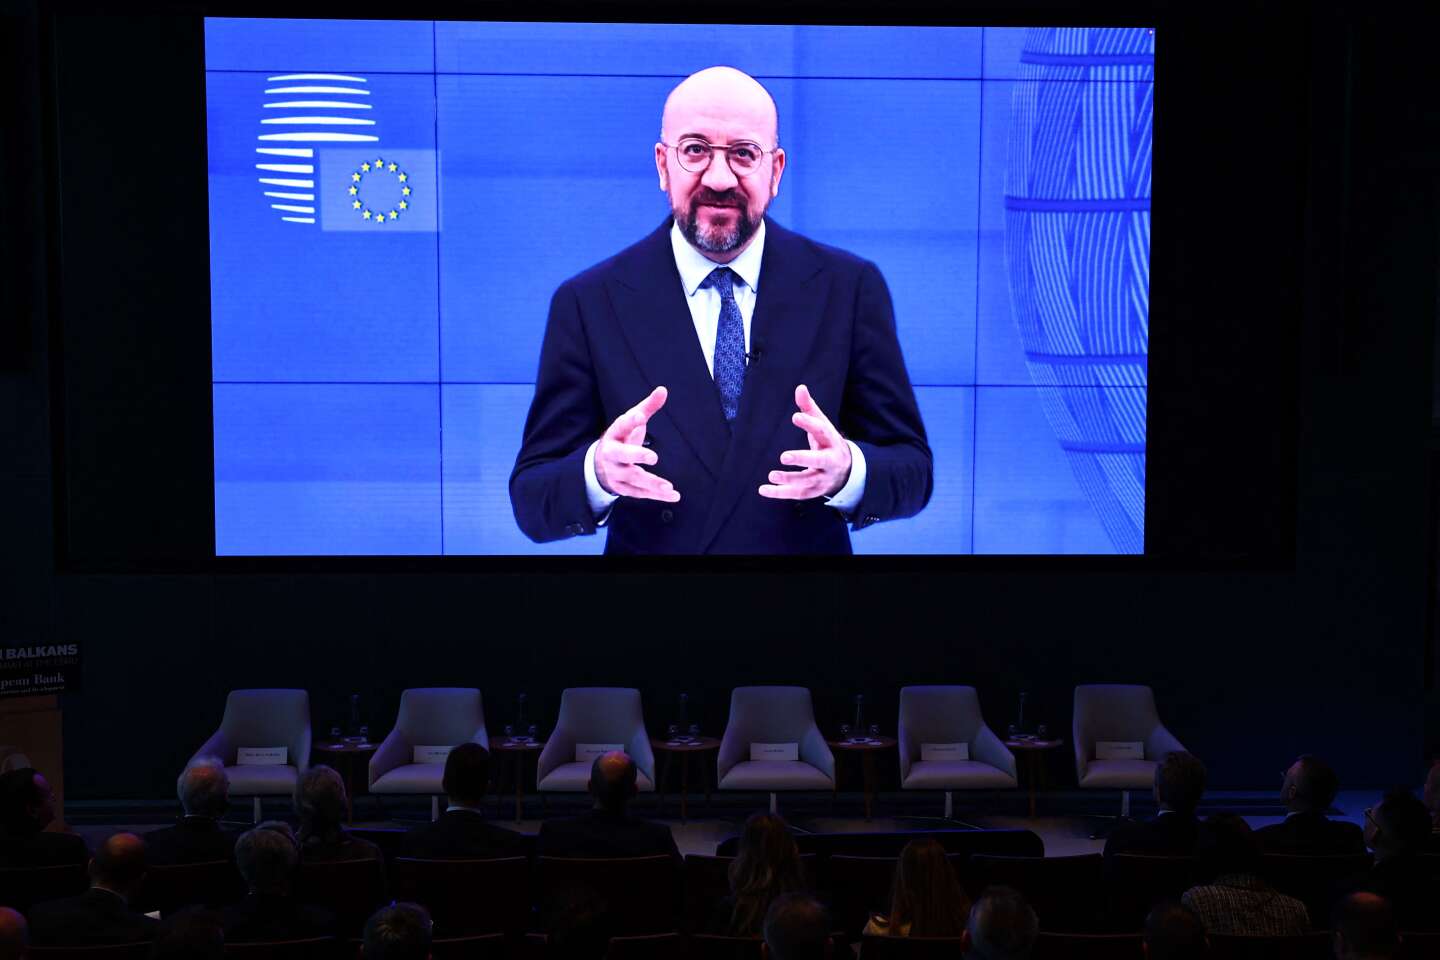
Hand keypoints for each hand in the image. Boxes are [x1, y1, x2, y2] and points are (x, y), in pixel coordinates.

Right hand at [594, 386, 680, 501]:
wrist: (600, 464)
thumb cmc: (622, 437)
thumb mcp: (631, 420)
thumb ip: (648, 407)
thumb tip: (663, 389)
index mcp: (614, 434)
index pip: (620, 426)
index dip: (630, 421)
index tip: (640, 416)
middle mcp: (613, 455)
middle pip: (623, 456)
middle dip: (636, 456)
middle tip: (653, 457)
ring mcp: (616, 473)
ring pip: (633, 479)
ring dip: (651, 483)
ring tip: (669, 486)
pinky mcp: (623, 488)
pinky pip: (640, 493)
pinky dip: (657, 495)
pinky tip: (673, 495)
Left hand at [758, 384, 851, 499]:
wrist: (847, 471)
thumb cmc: (828, 443)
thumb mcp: (822, 425)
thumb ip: (809, 408)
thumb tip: (800, 387)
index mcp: (831, 441)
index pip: (822, 431)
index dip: (810, 424)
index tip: (796, 416)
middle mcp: (830, 461)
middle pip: (819, 460)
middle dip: (803, 459)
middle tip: (784, 456)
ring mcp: (823, 478)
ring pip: (808, 481)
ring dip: (790, 479)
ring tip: (772, 475)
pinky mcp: (814, 491)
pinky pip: (797, 494)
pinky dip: (780, 493)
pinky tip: (764, 489)